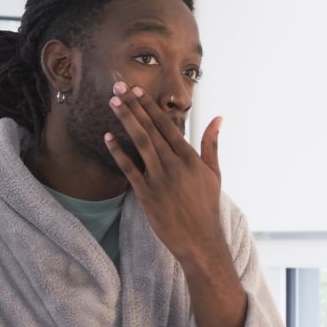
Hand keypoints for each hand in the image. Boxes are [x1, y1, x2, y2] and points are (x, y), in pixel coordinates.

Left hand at [105, 80, 226, 266]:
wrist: (200, 240)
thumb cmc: (207, 206)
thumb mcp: (214, 173)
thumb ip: (211, 144)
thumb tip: (218, 118)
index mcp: (190, 158)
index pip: (167, 125)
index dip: (151, 107)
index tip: (138, 91)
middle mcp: (174, 164)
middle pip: (151, 129)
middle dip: (134, 106)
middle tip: (119, 87)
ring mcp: (159, 179)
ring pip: (140, 143)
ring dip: (126, 120)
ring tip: (113, 102)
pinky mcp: (146, 194)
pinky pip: (129, 169)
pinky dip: (118, 152)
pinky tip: (108, 137)